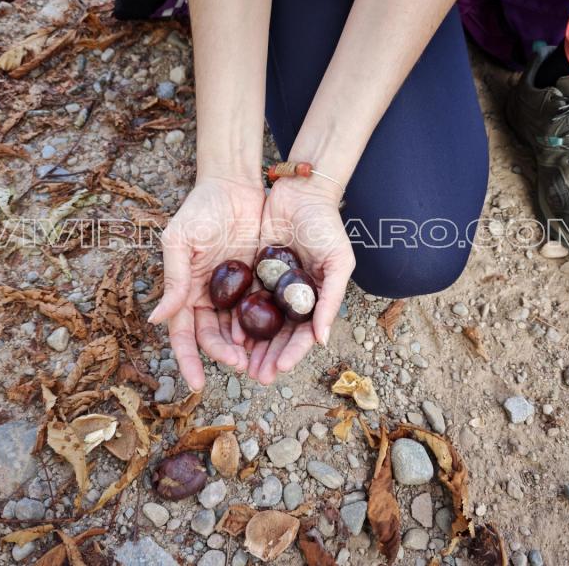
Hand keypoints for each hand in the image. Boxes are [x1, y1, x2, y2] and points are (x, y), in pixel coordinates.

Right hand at [148, 176, 264, 391]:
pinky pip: (262, 311)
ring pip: (239, 330)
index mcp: (186, 291)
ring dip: (247, 350)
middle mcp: (209, 297)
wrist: (235, 184)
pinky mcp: (258, 283)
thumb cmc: (201, 209)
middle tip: (241, 365)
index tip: (196, 384)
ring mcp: (235, 292)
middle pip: (214, 337)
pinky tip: (276, 340)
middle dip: (224, 355)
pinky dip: (266, 328)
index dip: (188, 360)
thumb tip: (156, 319)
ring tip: (260, 364)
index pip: (184, 334)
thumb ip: (174, 279)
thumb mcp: (181, 241)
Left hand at [248, 176, 354, 383]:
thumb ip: (331, 300)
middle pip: (279, 336)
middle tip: (258, 376)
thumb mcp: (338, 262)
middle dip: (269, 357)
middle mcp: (292, 298)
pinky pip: (244, 301)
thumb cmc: (326, 226)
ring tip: (241, 364)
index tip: (280, 369)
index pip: (304, 334)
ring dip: (252, 345)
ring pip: (261, 324)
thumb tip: (322, 341)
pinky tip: (229, 334)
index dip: (292, 353)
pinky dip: (238, 319)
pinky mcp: (253, 273)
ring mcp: (271, 287)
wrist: (300, 192)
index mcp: (315, 298)